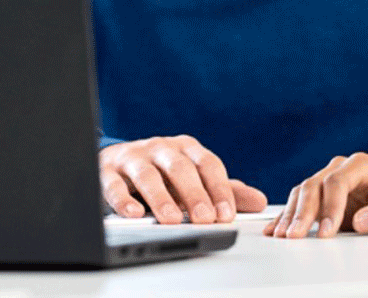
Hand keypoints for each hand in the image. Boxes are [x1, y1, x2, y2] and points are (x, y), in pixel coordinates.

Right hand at [99, 135, 266, 223]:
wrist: (115, 160)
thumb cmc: (162, 172)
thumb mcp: (194, 178)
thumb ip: (224, 190)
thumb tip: (260, 201)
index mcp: (187, 147)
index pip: (208, 164)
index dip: (219, 189)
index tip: (227, 215)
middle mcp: (162, 147)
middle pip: (181, 168)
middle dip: (194, 194)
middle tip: (204, 219)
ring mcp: (134, 156)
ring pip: (148, 175)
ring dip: (161, 198)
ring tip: (170, 220)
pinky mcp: (108, 170)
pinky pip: (114, 184)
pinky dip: (124, 200)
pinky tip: (135, 215)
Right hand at [264, 153, 367, 238]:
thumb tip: (362, 221)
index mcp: (363, 165)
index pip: (338, 180)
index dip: (329, 206)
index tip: (326, 232)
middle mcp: (343, 169)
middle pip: (315, 184)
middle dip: (303, 212)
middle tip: (294, 238)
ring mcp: (331, 182)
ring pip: (303, 192)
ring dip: (291, 215)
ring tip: (283, 237)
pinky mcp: (324, 198)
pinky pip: (300, 203)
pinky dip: (287, 215)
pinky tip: (275, 229)